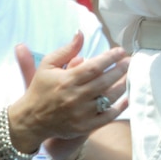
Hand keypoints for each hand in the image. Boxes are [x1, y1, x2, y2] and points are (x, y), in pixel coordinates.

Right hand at [8, 31, 128, 153]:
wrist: (30, 120)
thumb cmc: (41, 89)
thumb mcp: (48, 65)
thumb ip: (67, 49)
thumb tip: (81, 33)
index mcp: (67, 80)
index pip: (94, 67)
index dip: (110, 58)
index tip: (120, 51)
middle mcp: (75, 97)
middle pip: (104, 81)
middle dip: (120, 69)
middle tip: (129, 61)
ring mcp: (80, 114)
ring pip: (108, 98)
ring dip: (122, 85)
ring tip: (129, 75)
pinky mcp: (84, 127)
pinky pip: (107, 117)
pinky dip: (119, 108)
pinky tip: (127, 98)